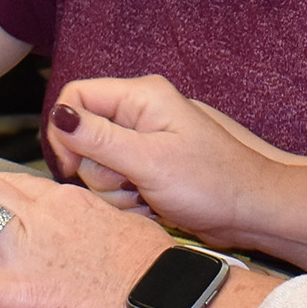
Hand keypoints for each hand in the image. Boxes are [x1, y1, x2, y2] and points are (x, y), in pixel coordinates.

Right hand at [49, 76, 283, 245]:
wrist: (248, 211)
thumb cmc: (213, 182)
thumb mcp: (150, 161)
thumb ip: (100, 139)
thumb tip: (58, 116)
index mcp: (142, 97)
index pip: (76, 95)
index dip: (66, 131)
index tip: (73, 166)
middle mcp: (139, 114)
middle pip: (82, 139)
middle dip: (101, 172)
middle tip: (133, 183)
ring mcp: (142, 142)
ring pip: (97, 168)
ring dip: (116, 193)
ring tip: (149, 196)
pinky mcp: (145, 168)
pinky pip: (115, 186)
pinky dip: (127, 202)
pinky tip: (152, 206)